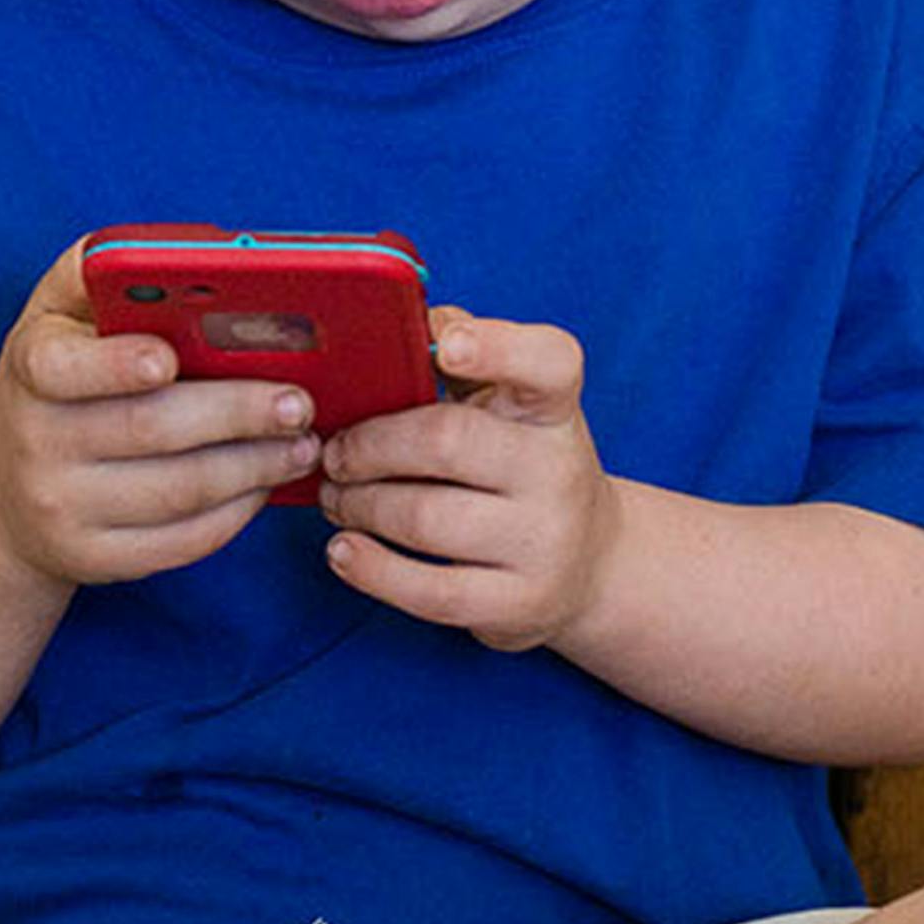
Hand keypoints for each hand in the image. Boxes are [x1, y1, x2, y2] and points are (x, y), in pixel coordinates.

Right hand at [0, 239, 322, 587]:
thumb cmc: (56, 381)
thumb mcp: (57, 316)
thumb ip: (106, 272)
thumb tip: (187, 251)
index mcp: (32, 367)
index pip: (63, 366)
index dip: (116, 364)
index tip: (169, 358)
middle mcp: (36, 441)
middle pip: (150, 429)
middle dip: (237, 414)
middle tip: (301, 402)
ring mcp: (60, 508)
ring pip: (176, 491)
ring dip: (253, 468)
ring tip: (304, 444)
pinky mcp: (91, 560)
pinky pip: (177, 543)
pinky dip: (234, 514)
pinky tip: (266, 484)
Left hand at [318, 306, 618, 652]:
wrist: (588, 561)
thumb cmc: (520, 461)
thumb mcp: (508, 401)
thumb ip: (459, 351)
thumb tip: (400, 319)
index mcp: (553, 407)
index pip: (548, 363)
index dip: (497, 348)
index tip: (445, 346)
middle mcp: (558, 469)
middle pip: (449, 442)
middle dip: (372, 445)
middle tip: (334, 451)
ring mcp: (544, 542)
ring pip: (426, 518)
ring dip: (360, 505)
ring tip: (334, 496)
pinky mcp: (519, 604)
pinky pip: (430, 592)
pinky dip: (372, 570)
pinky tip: (343, 551)